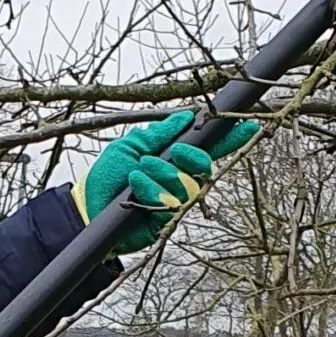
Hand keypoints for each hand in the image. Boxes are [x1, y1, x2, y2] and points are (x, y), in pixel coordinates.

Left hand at [72, 109, 260, 252]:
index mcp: (175, 159)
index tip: (247, 125)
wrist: (88, 206)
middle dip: (192, 157)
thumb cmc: (108, 175)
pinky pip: (171, 203)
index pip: (209, 148)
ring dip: (162, 174)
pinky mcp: (166, 220)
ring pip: (188, 185)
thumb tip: (186, 116)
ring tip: (137, 172)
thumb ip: (160, 133)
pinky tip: (135, 186)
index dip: (229, 138)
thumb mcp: (132, 145)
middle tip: (174, 152)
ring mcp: (174, 201)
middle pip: (206, 167)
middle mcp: (179, 179)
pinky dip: (151, 190)